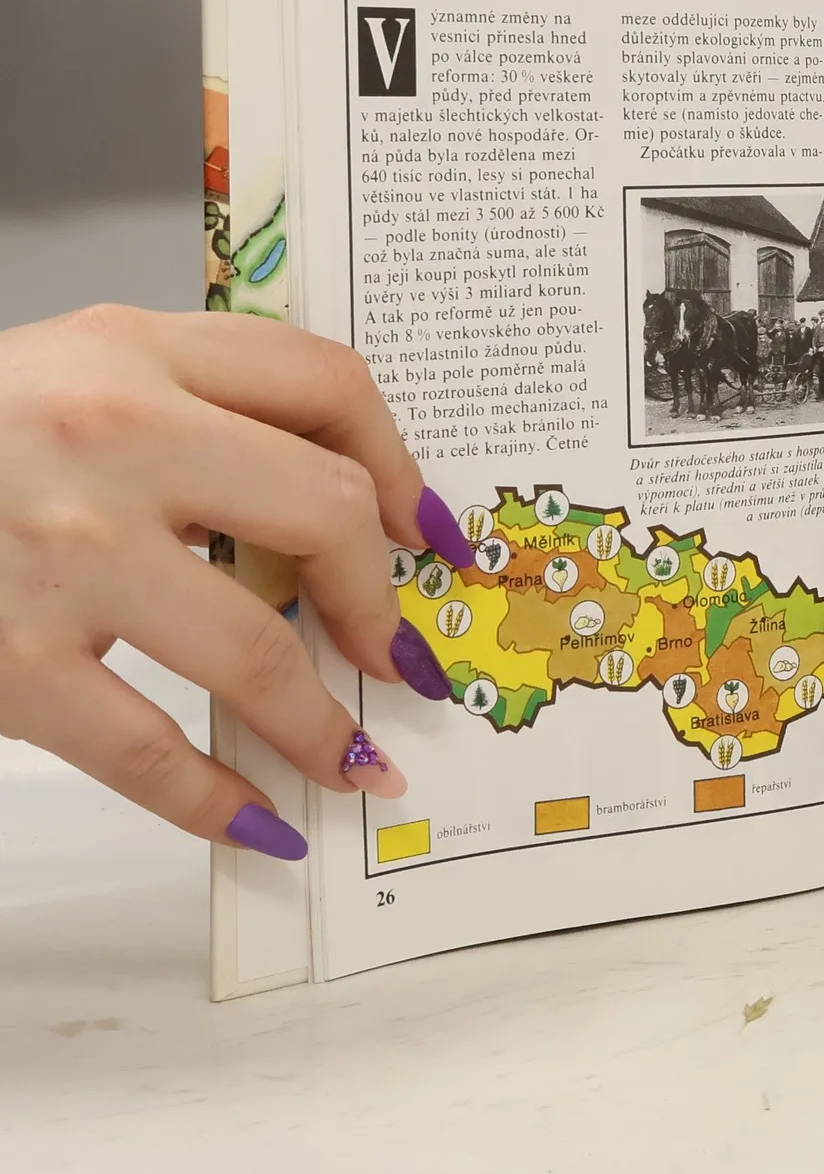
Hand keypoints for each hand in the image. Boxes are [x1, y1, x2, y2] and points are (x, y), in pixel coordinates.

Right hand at [0, 307, 472, 858]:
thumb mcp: (76, 372)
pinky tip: (265, 820)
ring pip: (255, 650)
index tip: (430, 536)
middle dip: (379, 601)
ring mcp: (60, 556)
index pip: (327, 384)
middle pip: (323, 512)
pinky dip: (220, 799)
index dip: (403, 466)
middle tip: (402, 659)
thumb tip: (338, 506)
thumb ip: (197, 405)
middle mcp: (111, 439)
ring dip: (327, 722)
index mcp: (133, 353)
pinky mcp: (8, 663)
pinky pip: (148, 749)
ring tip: (362, 758)